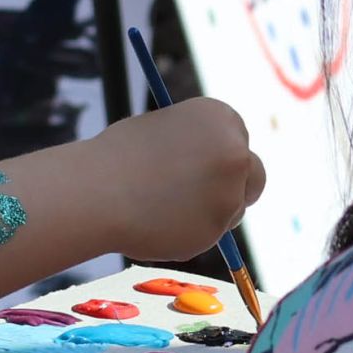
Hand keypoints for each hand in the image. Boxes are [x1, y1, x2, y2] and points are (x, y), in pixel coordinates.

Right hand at [103, 98, 265, 261]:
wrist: (97, 190)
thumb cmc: (117, 159)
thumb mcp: (162, 134)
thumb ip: (193, 149)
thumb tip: (209, 170)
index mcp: (219, 117)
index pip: (239, 140)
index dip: (225, 158)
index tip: (213, 172)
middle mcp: (234, 150)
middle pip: (255, 176)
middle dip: (239, 190)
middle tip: (212, 202)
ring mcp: (230, 189)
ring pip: (233, 211)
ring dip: (211, 216)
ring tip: (162, 211)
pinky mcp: (219, 226)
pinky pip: (211, 236)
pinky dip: (192, 236)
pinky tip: (159, 226)